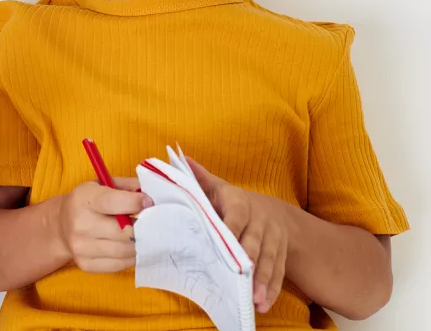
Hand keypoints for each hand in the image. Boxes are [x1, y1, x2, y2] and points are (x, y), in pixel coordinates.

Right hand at [56, 178, 149, 272]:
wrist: (60, 225)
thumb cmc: (88, 201)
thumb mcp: (103, 184)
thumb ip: (128, 186)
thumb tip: (153, 195)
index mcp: (84, 199)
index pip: (114, 203)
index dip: (136, 203)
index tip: (149, 202)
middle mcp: (80, 224)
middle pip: (124, 232)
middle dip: (142, 228)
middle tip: (150, 223)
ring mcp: (81, 248)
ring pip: (125, 251)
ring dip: (139, 244)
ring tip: (142, 235)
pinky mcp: (86, 265)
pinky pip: (120, 265)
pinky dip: (131, 257)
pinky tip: (131, 247)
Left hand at [189, 159, 289, 313]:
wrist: (271, 210)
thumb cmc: (233, 201)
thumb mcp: (218, 188)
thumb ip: (200, 179)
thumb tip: (181, 159)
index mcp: (240, 203)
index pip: (235, 217)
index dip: (231, 230)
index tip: (226, 245)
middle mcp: (261, 221)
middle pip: (256, 242)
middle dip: (250, 262)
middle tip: (242, 279)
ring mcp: (274, 239)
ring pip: (270, 260)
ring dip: (263, 280)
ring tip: (256, 300)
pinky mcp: (281, 254)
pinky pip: (279, 272)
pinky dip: (272, 288)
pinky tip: (264, 303)